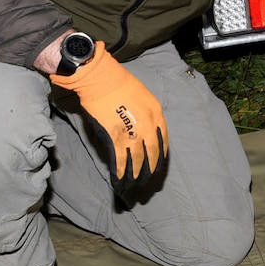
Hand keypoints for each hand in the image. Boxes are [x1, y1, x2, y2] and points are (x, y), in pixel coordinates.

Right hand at [50, 42, 166, 196]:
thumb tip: (143, 134)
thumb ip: (146, 117)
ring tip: (133, 187)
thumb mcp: (143, 98)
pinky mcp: (115, 137)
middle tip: (147, 183)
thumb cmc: (119, 84)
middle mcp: (149, 126)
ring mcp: (132, 133)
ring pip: (137, 161)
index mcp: (157, 115)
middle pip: (153, 155)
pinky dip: (120, 172)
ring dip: (135, 176)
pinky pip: (120, 160)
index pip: (163, 142)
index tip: (157, 167)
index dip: (160, 157)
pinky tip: (119, 181)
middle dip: (149, 171)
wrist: (101, 78)